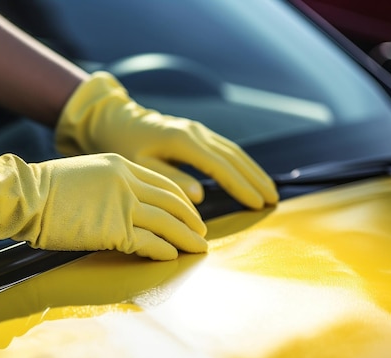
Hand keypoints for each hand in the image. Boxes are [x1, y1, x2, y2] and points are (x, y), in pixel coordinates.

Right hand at [0, 142, 206, 260]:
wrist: (25, 195)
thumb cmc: (47, 188)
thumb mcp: (87, 173)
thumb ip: (112, 184)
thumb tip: (129, 203)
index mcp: (122, 165)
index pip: (164, 184)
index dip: (183, 201)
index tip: (191, 213)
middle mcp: (128, 182)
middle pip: (173, 202)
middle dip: (192, 219)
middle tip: (202, 233)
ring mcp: (122, 204)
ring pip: (168, 222)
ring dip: (187, 237)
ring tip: (198, 248)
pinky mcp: (114, 229)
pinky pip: (150, 242)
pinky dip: (165, 250)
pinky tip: (172, 257)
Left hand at [55, 71, 278, 207]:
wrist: (115, 121)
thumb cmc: (124, 146)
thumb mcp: (141, 166)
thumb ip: (171, 180)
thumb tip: (200, 195)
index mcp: (183, 141)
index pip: (221, 166)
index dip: (241, 186)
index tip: (258, 203)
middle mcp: (196, 132)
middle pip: (234, 157)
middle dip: (255, 179)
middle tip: (274, 200)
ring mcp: (198, 130)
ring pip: (233, 151)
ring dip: (253, 170)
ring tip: (270, 190)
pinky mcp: (196, 133)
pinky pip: (225, 148)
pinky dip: (241, 163)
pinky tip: (250, 175)